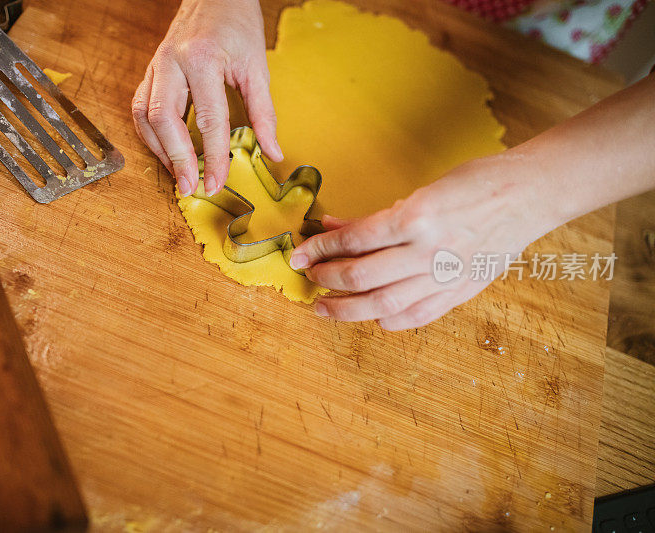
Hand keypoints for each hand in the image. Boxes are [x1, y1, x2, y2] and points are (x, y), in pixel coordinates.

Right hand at [132, 0, 282, 196]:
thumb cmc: (237, 24)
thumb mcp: (257, 67)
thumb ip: (264, 113)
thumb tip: (273, 153)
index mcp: (202, 59)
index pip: (208, 119)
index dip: (214, 156)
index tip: (217, 183)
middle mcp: (172, 62)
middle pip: (164, 119)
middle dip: (177, 158)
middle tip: (190, 186)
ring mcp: (157, 65)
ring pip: (144, 115)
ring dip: (159, 150)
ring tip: (177, 174)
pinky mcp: (151, 70)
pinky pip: (140, 107)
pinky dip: (150, 134)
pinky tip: (165, 151)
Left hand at [289, 155, 556, 330]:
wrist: (532, 195)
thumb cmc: (477, 182)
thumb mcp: (422, 189)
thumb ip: (376, 216)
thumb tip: (334, 225)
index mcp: (417, 217)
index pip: (354, 240)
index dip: (320, 248)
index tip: (299, 253)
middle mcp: (428, 251)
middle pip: (361, 277)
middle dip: (326, 279)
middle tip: (307, 277)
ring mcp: (445, 276)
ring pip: (383, 305)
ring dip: (346, 309)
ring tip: (324, 307)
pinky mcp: (460, 292)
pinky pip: (417, 317)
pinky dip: (389, 321)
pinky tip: (372, 317)